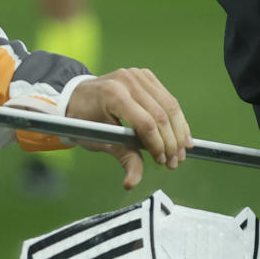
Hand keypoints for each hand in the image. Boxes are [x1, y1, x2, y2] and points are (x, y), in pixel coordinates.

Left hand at [65, 67, 191, 188]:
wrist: (77, 96)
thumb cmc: (85, 120)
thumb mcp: (100, 141)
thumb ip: (123, 158)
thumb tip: (132, 183)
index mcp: (113, 94)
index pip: (145, 122)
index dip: (157, 144)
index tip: (162, 162)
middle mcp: (128, 80)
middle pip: (160, 114)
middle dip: (171, 141)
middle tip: (175, 162)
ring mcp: (138, 75)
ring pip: (169, 105)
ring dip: (179, 131)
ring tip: (182, 152)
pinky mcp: (146, 75)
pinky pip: (167, 99)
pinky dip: (177, 118)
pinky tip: (182, 135)